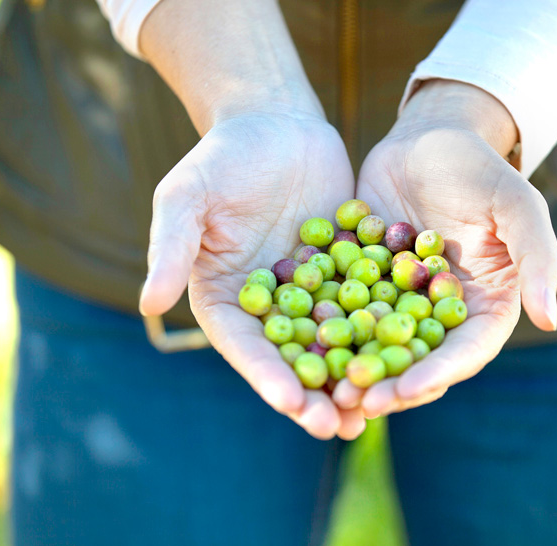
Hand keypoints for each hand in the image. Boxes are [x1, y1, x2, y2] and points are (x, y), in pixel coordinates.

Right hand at [139, 110, 364, 439]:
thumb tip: (148, 303)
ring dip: (352, 378)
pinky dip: (385, 332)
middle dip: (314, 394)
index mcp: (226, 299)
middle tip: (340, 427)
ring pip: (334, 343)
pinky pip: (369, 307)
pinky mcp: (349, 274)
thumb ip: (172, 248)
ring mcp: (312, 293)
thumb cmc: (223, 157)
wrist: (276, 123)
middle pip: (291, 358)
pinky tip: (409, 357)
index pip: (245, 346)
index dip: (266, 376)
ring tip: (376, 412)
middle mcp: (270, 306)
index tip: (290, 404)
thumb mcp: (188, 196)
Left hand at [335, 80, 556, 417]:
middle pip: (416, 358)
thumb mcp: (518, 206)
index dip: (437, 373)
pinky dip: (324, 326)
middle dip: (387, 383)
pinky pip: (342, 308)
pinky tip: (297, 340)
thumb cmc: (481, 170)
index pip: (465, 351)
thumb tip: (550, 321)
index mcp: (482, 306)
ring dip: (351, 366)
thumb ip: (538, 259)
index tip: (407, 391)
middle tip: (355, 403)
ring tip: (323, 387)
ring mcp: (397, 300)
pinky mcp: (361, 281)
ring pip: (374, 342)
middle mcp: (438, 313)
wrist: (428, 138)